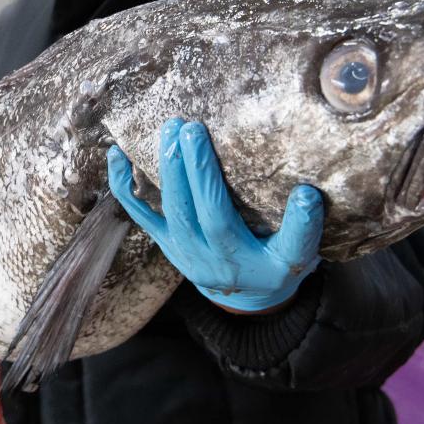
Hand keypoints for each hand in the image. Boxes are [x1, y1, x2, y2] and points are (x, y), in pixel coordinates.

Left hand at [107, 118, 322, 312]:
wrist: (243, 294)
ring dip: (170, 170)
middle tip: (193, 130)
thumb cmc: (274, 261)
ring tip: (170, 131)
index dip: (300, 224)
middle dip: (200, 174)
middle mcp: (225, 264)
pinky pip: (141, 216)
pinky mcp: (167, 243)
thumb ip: (304, 229)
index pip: (289, 248)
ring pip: (176, 213)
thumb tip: (306, 194)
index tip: (307, 195)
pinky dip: (125, 185)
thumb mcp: (301, 253)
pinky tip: (117, 154)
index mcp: (269, 266)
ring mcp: (189, 254)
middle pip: (213, 219)